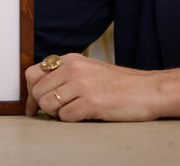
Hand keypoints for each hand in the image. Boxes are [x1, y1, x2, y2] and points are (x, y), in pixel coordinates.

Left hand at [25, 53, 160, 121]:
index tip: (33, 107)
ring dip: (56, 114)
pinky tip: (85, 116)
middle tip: (55, 114)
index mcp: (72, 59)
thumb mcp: (90, 70)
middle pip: (37, 91)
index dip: (30, 93)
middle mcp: (74, 68)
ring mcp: (82, 84)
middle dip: (42, 107)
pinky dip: (71, 121)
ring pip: (47, 104)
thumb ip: (67, 75)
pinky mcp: (91, 102)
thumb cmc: (121, 85)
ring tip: (73, 113)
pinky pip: (64, 117)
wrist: (149, 90)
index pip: (33, 73)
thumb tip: (41, 92)